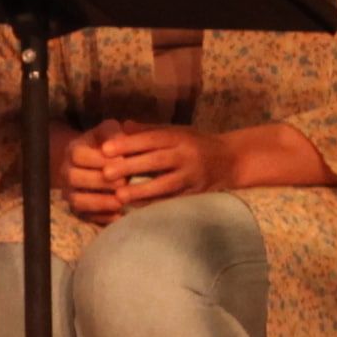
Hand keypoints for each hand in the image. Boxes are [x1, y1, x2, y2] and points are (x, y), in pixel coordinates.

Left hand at [63, 120, 213, 218]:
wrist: (231, 160)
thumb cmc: (195, 143)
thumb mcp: (176, 131)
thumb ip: (149, 130)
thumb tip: (122, 127)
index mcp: (180, 137)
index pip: (152, 139)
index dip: (129, 144)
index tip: (105, 149)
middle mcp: (188, 156)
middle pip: (157, 162)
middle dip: (131, 167)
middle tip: (106, 174)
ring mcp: (194, 177)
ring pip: (167, 185)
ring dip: (142, 192)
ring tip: (119, 197)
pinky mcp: (197, 194)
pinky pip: (174, 201)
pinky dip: (155, 205)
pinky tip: (137, 209)